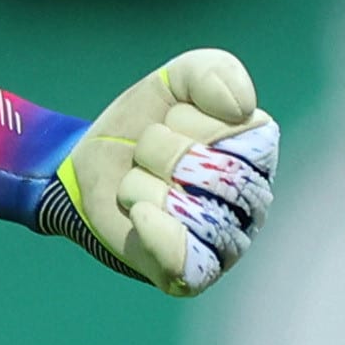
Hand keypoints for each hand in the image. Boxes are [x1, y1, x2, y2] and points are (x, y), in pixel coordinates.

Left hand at [0, 50, 276, 297]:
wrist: (86, 163)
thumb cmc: (139, 126)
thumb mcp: (173, 80)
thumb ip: (214, 71)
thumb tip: (242, 107)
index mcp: (258, 152)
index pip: (236, 130)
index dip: (185, 120)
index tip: (169, 120)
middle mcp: (252, 201)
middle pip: (214, 171)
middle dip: (158, 150)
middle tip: (145, 155)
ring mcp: (227, 242)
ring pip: (191, 209)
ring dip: (142, 185)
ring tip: (139, 184)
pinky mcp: (194, 274)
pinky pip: (185, 258)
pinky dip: (154, 230)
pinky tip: (138, 214)